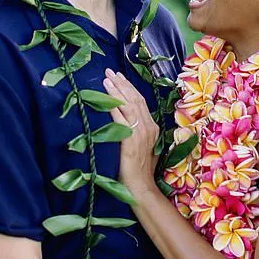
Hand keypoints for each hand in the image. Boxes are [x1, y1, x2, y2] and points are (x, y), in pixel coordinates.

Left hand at [102, 69, 158, 194]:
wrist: (141, 187)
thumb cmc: (139, 171)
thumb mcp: (142, 148)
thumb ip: (137, 134)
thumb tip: (125, 123)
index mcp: (152, 127)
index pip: (140, 101)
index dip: (129, 88)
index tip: (119, 77)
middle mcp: (148, 127)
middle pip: (135, 99)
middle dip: (122, 83)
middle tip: (109, 71)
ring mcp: (141, 133)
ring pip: (129, 105)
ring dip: (117, 90)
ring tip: (106, 79)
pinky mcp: (131, 140)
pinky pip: (122, 118)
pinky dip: (114, 105)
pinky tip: (106, 96)